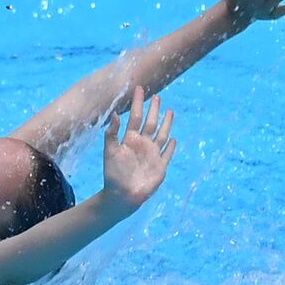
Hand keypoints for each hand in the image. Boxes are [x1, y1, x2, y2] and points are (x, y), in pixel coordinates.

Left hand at [102, 87, 176, 210]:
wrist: (122, 195)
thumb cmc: (113, 174)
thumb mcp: (110, 151)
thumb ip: (112, 133)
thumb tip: (115, 113)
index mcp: (130, 140)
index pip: (136, 117)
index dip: (138, 103)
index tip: (139, 89)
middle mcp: (142, 145)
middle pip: (150, 122)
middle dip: (153, 110)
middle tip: (156, 96)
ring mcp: (152, 155)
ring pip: (161, 134)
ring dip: (166, 123)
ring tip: (170, 111)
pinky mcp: (160, 167)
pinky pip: (167, 154)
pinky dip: (171, 147)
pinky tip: (174, 139)